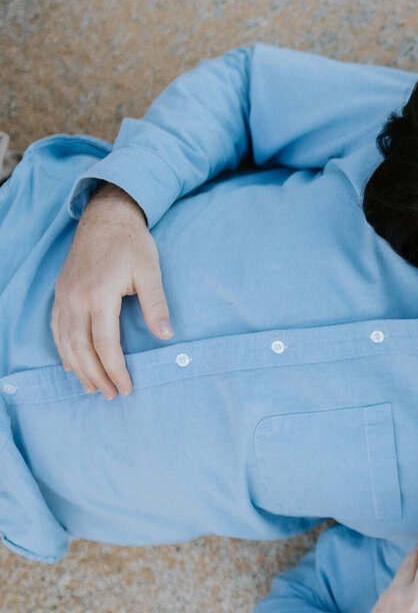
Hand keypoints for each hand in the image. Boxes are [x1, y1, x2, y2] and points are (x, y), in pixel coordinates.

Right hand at [51, 183, 172, 397]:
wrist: (106, 217)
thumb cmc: (132, 244)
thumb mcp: (150, 271)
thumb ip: (156, 304)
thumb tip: (166, 336)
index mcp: (99, 295)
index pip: (105, 344)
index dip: (115, 370)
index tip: (127, 387)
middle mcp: (76, 299)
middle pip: (81, 349)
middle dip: (96, 376)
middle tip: (110, 395)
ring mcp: (64, 296)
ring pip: (65, 342)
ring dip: (78, 368)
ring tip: (91, 387)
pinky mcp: (61, 293)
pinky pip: (57, 328)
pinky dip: (63, 349)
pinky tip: (71, 364)